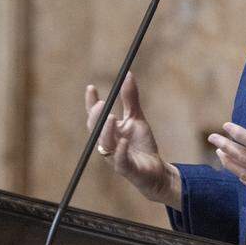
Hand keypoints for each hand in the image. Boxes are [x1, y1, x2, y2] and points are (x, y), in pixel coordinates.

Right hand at [86, 73, 180, 209]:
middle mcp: (108, 144)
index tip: (91, 87)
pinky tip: (124, 141)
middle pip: (96, 130)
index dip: (90, 103)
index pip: (95, 117)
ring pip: (105, 145)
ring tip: (112, 117)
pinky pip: (120, 160)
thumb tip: (128, 75)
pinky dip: (121, 151)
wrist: (155, 169)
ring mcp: (115, 157)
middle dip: (96, 117)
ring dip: (107, 131)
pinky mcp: (126, 169)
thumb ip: (130, 99)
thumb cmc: (142, 144)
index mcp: (109, 131)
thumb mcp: (137, 118)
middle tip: (100, 103)